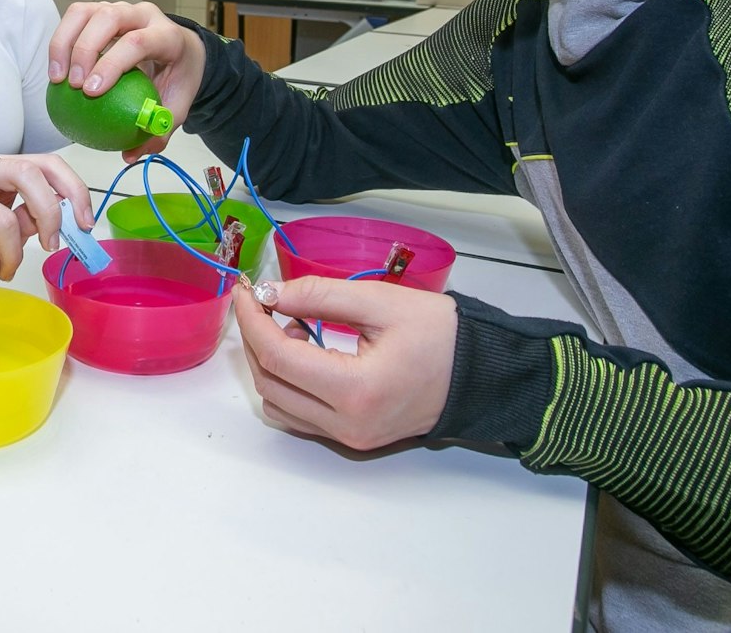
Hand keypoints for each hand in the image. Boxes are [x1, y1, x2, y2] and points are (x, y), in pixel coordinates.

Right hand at [0, 154, 93, 285]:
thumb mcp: (8, 233)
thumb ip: (33, 218)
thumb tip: (68, 217)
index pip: (45, 163)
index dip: (73, 190)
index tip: (85, 223)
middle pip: (27, 174)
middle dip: (49, 214)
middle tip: (51, 245)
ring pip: (4, 219)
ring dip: (14, 255)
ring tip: (5, 268)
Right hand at [48, 1, 205, 159]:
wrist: (181, 51)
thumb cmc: (177, 78)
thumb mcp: (177, 106)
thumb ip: (157, 131)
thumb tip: (129, 155)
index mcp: (167, 35)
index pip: (137, 41)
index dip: (111, 64)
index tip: (91, 92)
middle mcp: (143, 15)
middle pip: (108, 17)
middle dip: (85, 50)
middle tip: (73, 86)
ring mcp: (120, 9)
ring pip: (85, 12)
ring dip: (64, 43)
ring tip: (57, 79)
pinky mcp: (100, 10)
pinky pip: (74, 18)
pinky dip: (60, 41)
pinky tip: (56, 72)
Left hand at [230, 277, 458, 450]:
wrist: (482, 375)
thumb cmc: (441, 335)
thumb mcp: (381, 302)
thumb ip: (319, 296)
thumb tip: (270, 294)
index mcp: (356, 391)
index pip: (278, 357)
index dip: (253, 320)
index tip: (248, 291)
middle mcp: (346, 424)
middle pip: (271, 383)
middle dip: (256, 339)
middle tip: (264, 303)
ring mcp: (348, 437)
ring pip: (279, 405)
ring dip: (270, 364)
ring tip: (292, 327)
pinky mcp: (352, 439)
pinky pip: (299, 416)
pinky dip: (289, 384)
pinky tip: (306, 352)